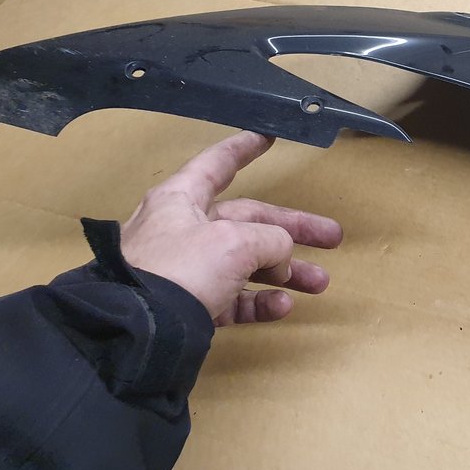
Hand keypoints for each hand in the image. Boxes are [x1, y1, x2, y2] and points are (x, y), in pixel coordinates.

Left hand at [120, 131, 341, 325]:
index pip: (217, 164)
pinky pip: (233, 299)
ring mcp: (187, 271)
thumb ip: (270, 239)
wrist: (137, 332)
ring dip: (286, 273)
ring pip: (246, 264)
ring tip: (320, 283)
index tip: (268, 137)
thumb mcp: (234, 242)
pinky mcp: (191, 306)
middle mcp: (183, 230)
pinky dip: (260, 302)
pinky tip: (283, 307)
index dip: (244, 149)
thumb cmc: (178, 271)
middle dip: (293, 231)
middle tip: (332, 236)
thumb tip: (282, 258)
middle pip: (248, 221)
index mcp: (182, 199)